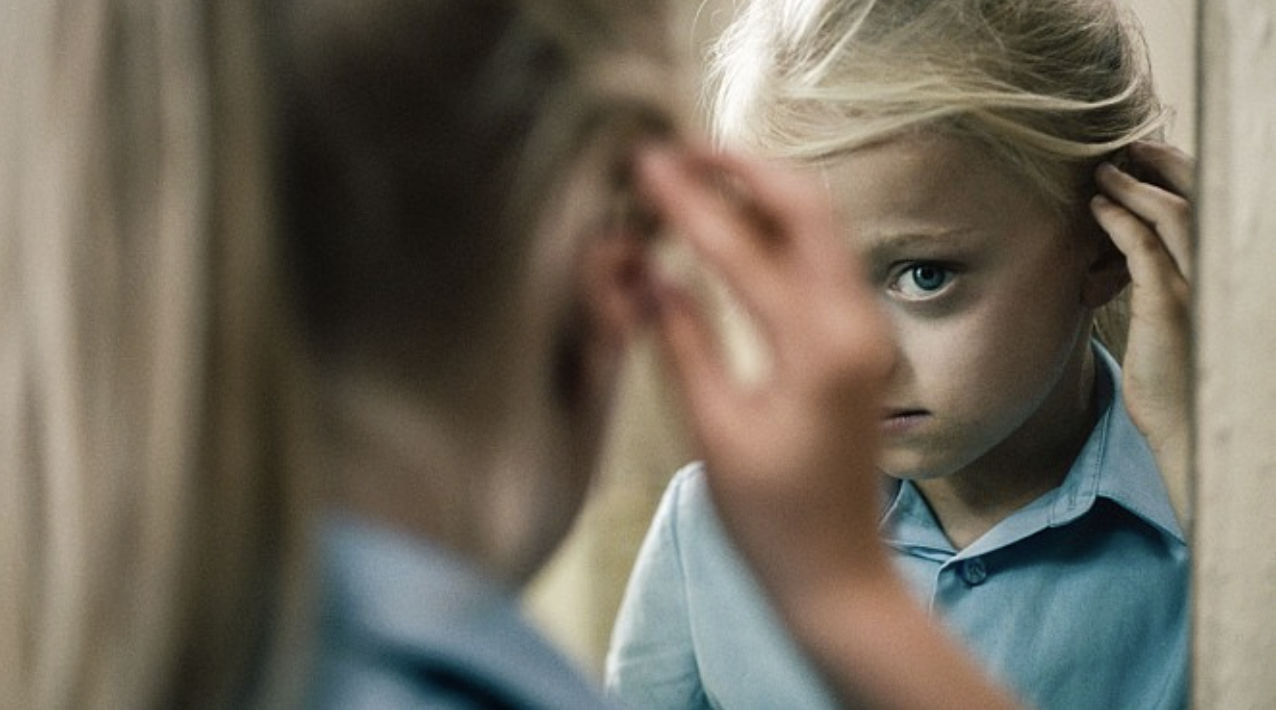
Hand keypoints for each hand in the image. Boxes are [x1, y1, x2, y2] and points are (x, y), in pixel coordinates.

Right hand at [634, 144, 894, 579]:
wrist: (838, 574)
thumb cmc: (771, 520)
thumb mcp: (713, 432)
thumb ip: (681, 342)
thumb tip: (647, 274)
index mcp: (818, 352)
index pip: (743, 251)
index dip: (687, 203)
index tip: (647, 165)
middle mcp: (857, 328)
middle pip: (808, 210)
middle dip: (744, 169)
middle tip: (682, 150)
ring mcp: (867, 333)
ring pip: (821, 229)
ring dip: (765, 193)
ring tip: (701, 174)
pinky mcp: (860, 344)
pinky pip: (824, 261)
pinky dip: (782, 230)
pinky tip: (738, 226)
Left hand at [1092, 141, 1193, 511]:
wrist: (1188, 425)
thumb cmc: (1177, 375)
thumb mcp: (1176, 317)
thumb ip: (1164, 278)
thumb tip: (1132, 247)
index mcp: (1224, 270)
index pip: (1209, 204)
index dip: (1181, 173)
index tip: (1147, 158)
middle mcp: (1219, 271)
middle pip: (1198, 196)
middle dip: (1163, 165)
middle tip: (1129, 149)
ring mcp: (1198, 285)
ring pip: (1172, 214)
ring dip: (1135, 187)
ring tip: (1104, 174)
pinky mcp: (1168, 304)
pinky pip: (1143, 248)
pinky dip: (1119, 221)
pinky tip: (1098, 209)